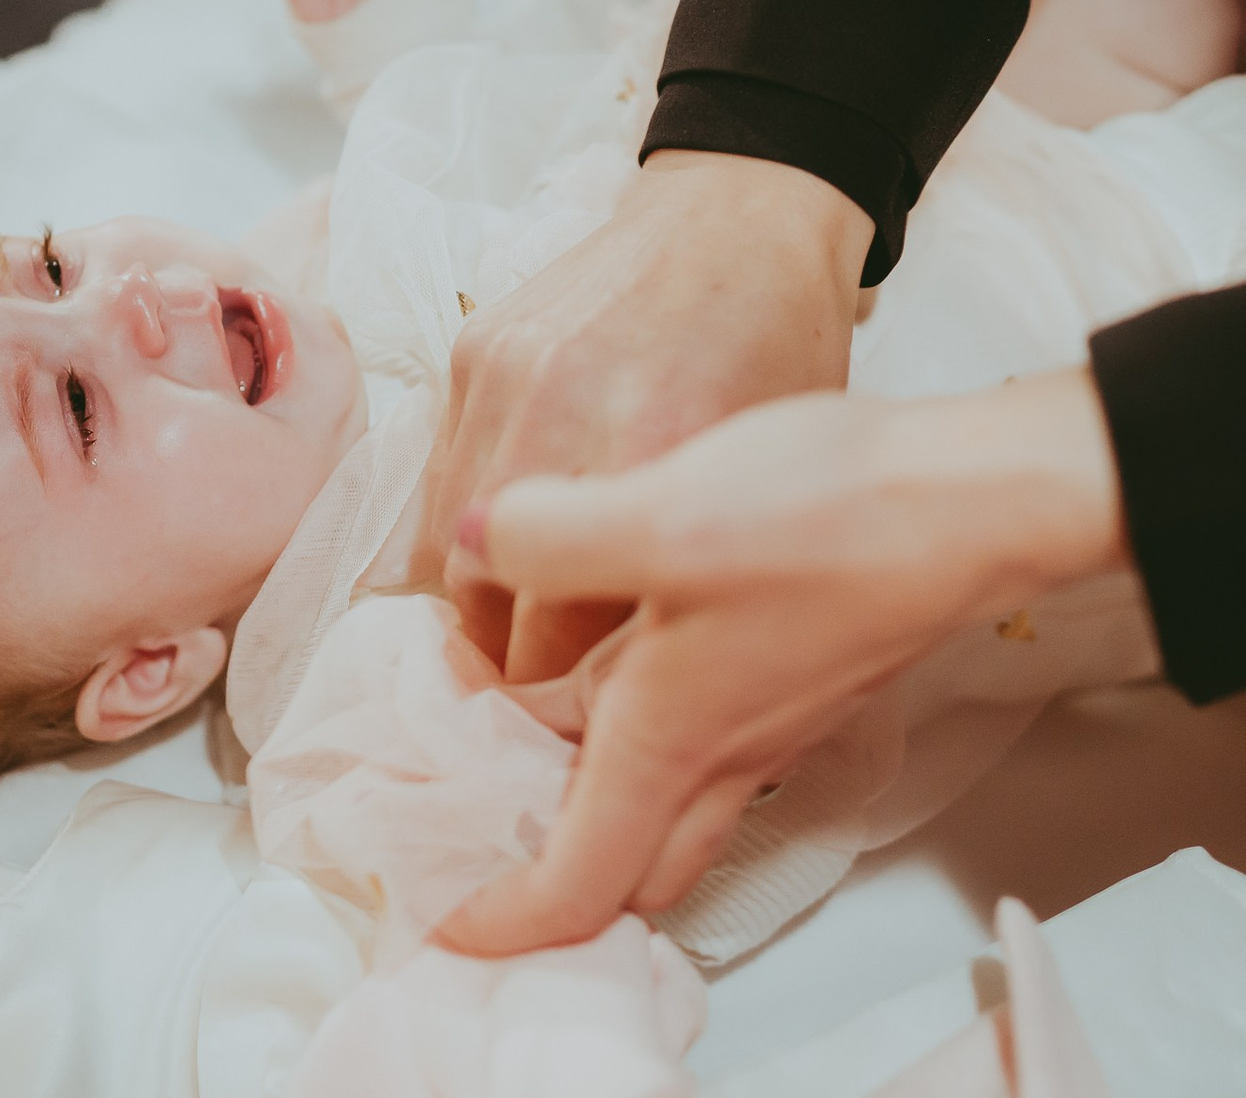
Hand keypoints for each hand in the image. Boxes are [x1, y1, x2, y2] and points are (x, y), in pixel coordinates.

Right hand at [431, 150, 870, 684]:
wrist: (738, 213)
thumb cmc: (781, 346)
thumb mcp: (765, 471)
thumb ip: (687, 571)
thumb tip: (636, 688)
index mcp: (660, 454)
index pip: (570, 635)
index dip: (569, 702)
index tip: (580, 729)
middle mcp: (564, 418)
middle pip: (492, 605)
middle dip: (511, 669)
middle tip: (536, 700)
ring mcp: (504, 382)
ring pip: (449, 550)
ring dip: (476, 605)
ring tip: (510, 634)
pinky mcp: (471, 353)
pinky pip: (441, 480)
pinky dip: (468, 529)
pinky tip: (505, 549)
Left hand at [435, 368, 1129, 955]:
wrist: (973, 497)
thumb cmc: (832, 520)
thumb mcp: (658, 517)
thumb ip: (543, 535)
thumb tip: (472, 541)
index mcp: (666, 747)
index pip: (573, 888)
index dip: (501, 919)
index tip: (443, 912)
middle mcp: (716, 755)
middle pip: (619, 865)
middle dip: (540, 865)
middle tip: (465, 808)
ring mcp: (757, 721)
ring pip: (652, 799)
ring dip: (577, 786)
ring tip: (502, 721)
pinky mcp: (783, 675)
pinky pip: (687, 739)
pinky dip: (622, 727)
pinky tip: (595, 649)